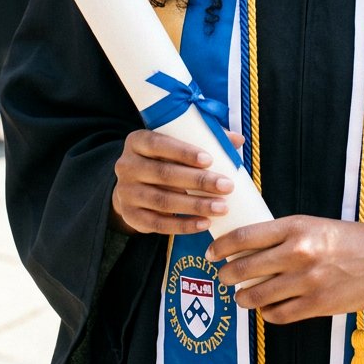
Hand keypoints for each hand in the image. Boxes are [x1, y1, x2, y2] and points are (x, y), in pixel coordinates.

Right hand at [110, 127, 243, 235]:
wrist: (133, 186)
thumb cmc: (164, 158)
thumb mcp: (177, 143)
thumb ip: (205, 138)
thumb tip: (238, 140)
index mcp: (137, 141)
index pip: (159, 144)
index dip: (183, 152)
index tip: (210, 160)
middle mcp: (126, 166)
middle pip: (164, 174)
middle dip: (198, 181)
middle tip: (226, 186)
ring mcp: (125, 193)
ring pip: (163, 201)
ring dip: (195, 206)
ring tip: (221, 208)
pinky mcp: (130, 216)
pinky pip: (158, 224)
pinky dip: (183, 226)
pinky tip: (204, 224)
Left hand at [208, 216, 363, 324]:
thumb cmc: (350, 238)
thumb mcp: (315, 224)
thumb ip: (284, 235)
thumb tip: (249, 246)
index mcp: (297, 226)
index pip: (245, 236)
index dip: (221, 246)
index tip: (211, 252)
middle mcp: (299, 252)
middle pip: (244, 267)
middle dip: (226, 274)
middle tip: (222, 276)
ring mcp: (308, 281)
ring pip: (258, 295)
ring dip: (243, 297)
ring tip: (241, 296)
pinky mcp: (319, 305)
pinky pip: (279, 314)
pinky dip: (268, 313)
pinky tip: (267, 308)